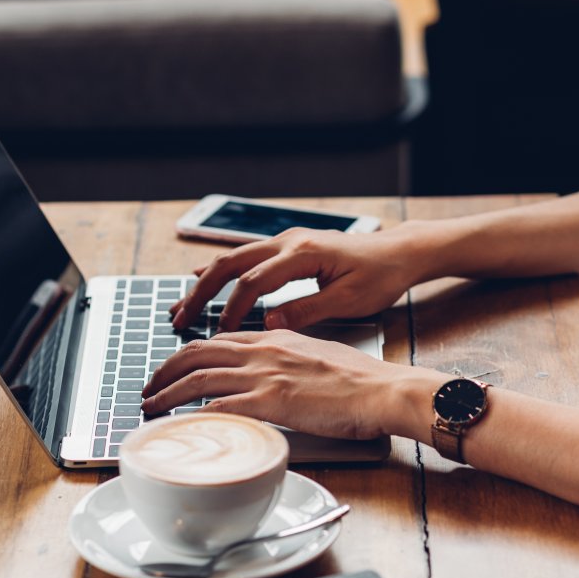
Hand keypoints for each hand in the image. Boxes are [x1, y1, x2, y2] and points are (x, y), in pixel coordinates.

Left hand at [140, 329, 447, 440]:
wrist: (382, 390)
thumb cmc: (359, 380)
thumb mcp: (317, 356)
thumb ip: (288, 361)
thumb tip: (272, 376)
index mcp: (275, 338)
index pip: (218, 340)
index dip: (189, 354)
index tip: (174, 368)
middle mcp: (264, 351)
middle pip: (197, 352)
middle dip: (165, 370)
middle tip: (149, 388)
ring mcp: (266, 375)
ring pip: (199, 378)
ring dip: (168, 393)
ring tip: (151, 408)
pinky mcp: (272, 402)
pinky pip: (221, 406)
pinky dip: (195, 415)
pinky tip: (181, 426)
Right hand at [170, 225, 427, 331]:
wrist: (400, 252)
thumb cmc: (381, 276)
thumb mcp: (349, 301)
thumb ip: (307, 311)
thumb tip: (269, 324)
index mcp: (303, 253)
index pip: (253, 283)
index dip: (231, 310)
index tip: (218, 335)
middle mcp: (289, 242)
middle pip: (230, 264)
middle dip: (201, 293)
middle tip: (179, 318)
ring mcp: (287, 241)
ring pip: (234, 259)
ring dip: (205, 283)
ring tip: (181, 306)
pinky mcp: (289, 248)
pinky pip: (247, 258)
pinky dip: (222, 273)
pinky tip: (201, 280)